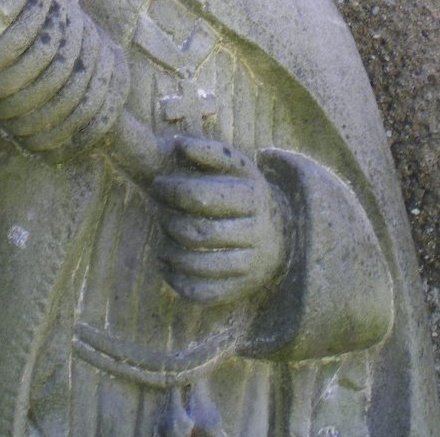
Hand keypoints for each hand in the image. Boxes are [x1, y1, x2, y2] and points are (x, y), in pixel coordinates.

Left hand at [151, 136, 288, 306]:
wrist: (281, 232)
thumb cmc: (243, 191)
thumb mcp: (234, 166)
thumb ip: (207, 152)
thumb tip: (179, 145)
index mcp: (253, 197)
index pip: (202, 197)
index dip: (172, 190)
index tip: (158, 185)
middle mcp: (256, 233)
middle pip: (198, 234)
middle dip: (169, 221)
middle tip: (158, 212)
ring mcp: (251, 266)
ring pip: (199, 267)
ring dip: (170, 252)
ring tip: (162, 239)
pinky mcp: (240, 290)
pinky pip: (203, 294)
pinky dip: (177, 281)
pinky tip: (167, 264)